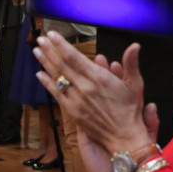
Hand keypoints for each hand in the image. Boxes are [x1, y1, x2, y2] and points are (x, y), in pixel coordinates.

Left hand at [33, 32, 150, 152]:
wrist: (123, 136)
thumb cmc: (130, 110)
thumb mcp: (135, 84)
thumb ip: (131, 63)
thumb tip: (135, 45)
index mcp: (98, 78)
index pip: (74, 57)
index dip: (61, 45)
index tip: (51, 35)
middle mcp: (84, 87)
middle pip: (62, 64)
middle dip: (50, 50)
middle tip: (41, 39)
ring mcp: (76, 100)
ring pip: (57, 77)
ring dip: (45, 63)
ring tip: (36, 51)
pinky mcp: (72, 111)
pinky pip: (56, 94)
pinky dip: (47, 83)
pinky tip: (39, 74)